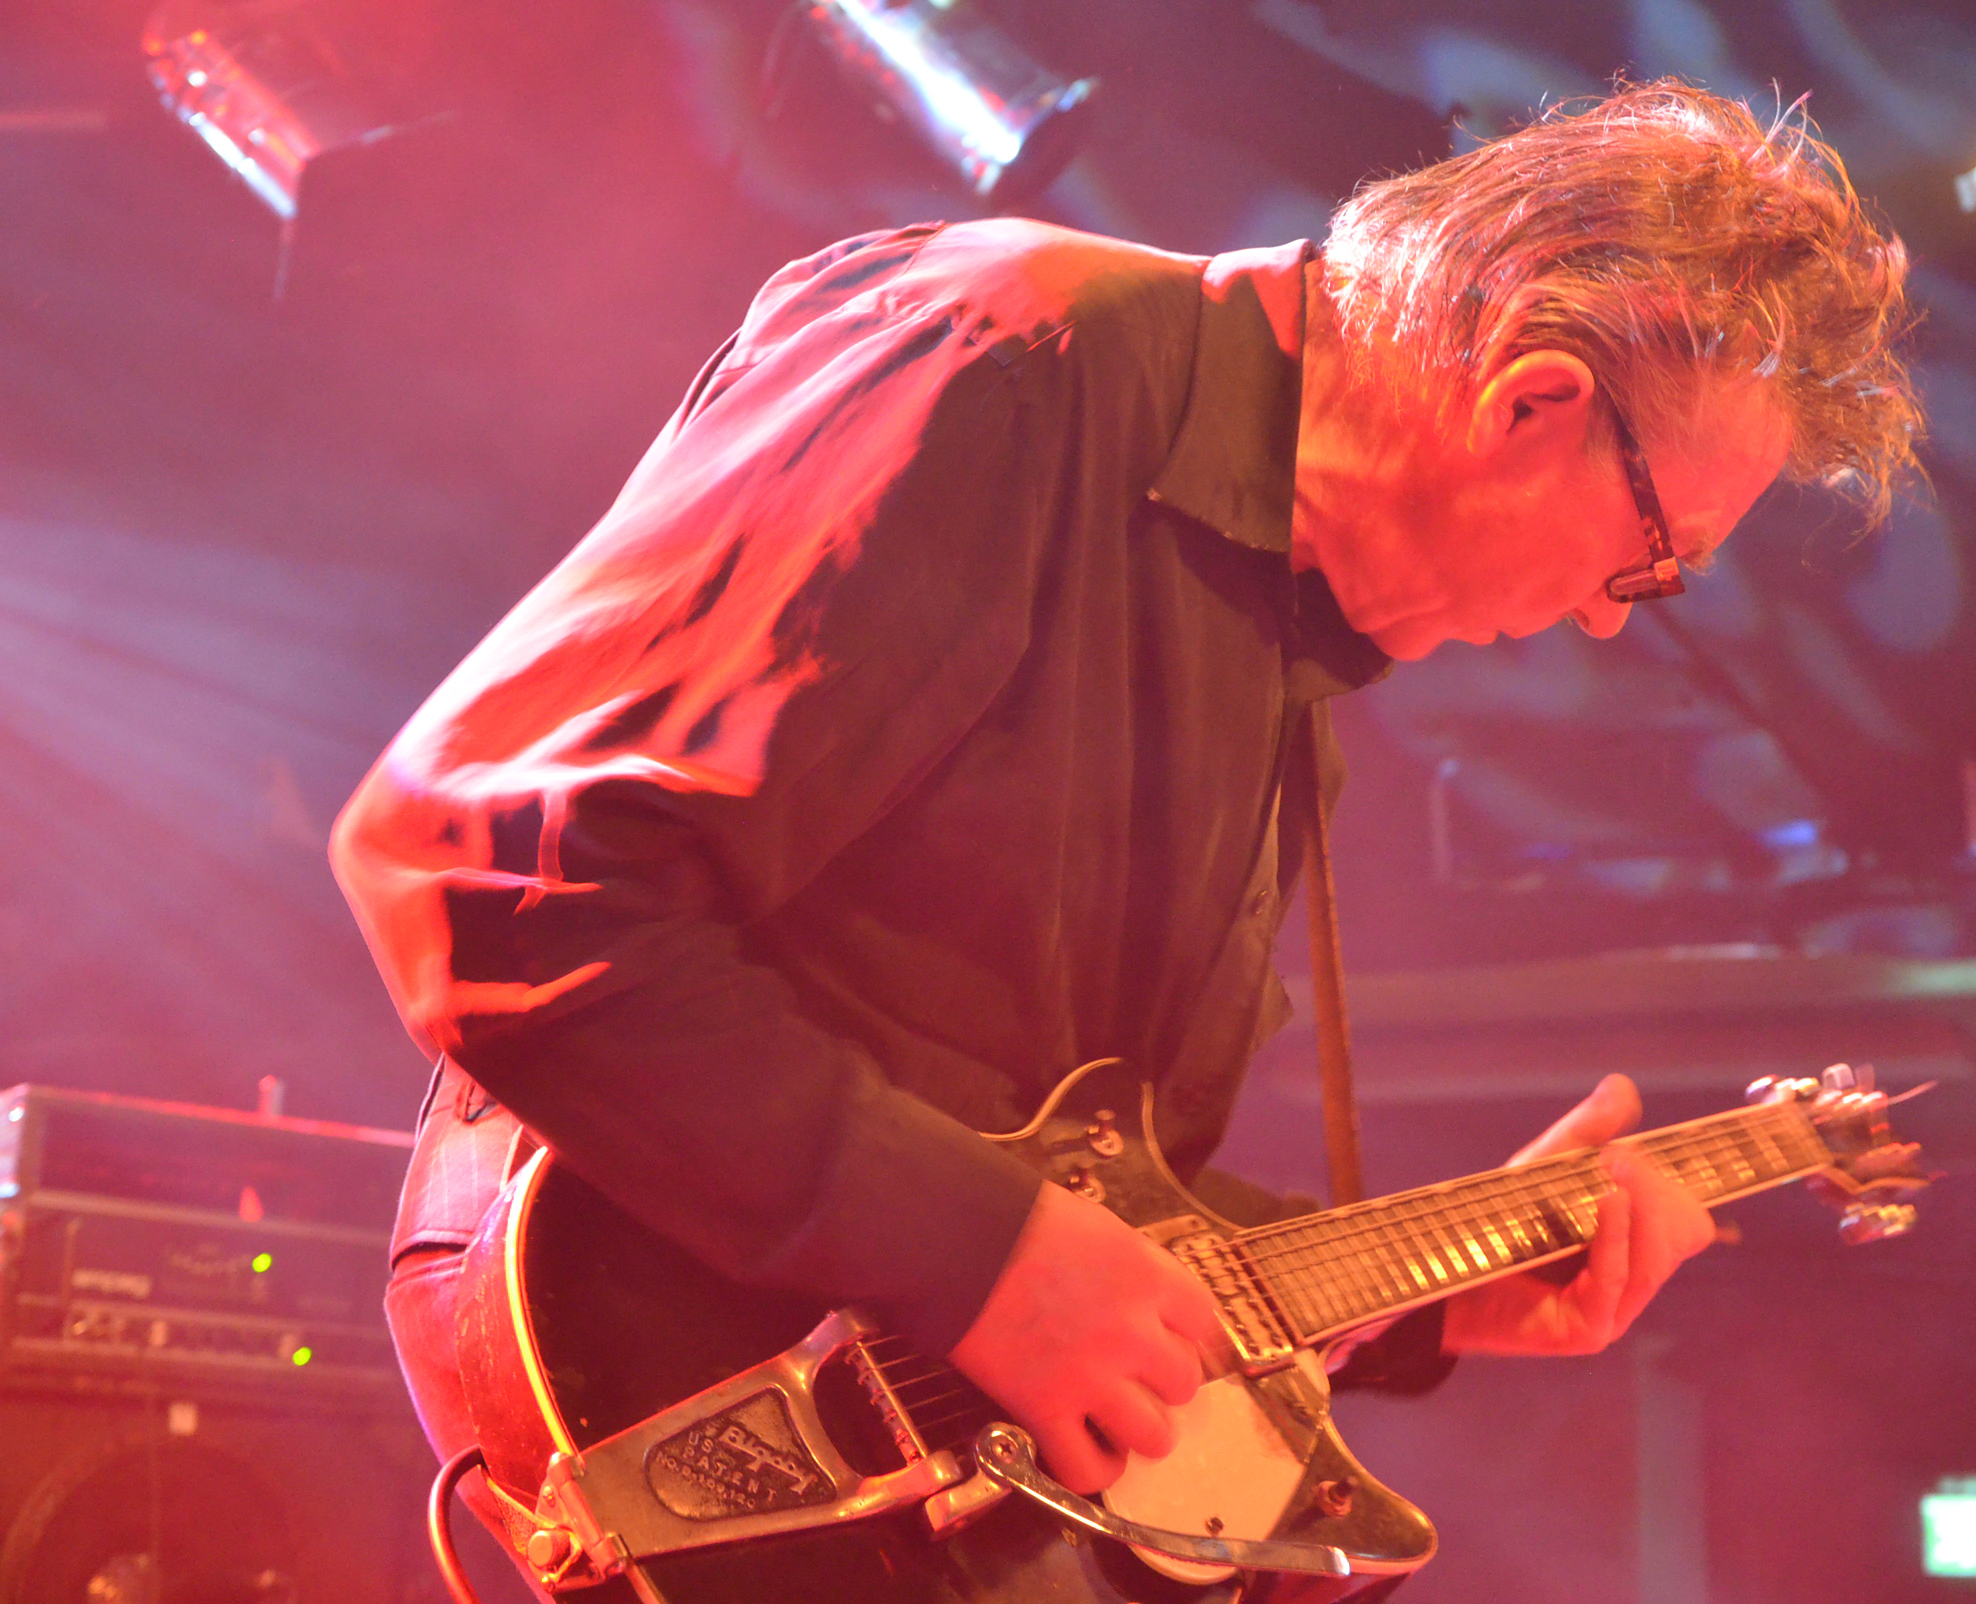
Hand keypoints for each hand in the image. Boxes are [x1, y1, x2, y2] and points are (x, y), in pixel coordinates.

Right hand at [947, 1181, 1225, 1492]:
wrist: (957, 1238)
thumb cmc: (1018, 1221)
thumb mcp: (1098, 1227)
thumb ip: (1133, 1268)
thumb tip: (1147, 1298)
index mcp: (1146, 1278)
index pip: (1204, 1323)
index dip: (1187, 1335)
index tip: (1175, 1342)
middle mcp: (1130, 1332)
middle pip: (1184, 1384)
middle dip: (1162, 1382)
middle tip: (1138, 1375)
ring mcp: (1090, 1376)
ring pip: (1154, 1437)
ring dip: (1140, 1430)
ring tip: (1120, 1420)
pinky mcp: (1044, 1409)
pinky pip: (1088, 1468)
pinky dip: (1094, 1469)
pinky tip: (1088, 1452)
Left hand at [1441, 1073, 1714, 1356]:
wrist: (1442, 1272)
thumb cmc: (1497, 1223)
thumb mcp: (1545, 1169)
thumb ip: (1585, 1131)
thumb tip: (1623, 1086)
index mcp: (1631, 1251)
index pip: (1687, 1223)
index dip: (1675, 1186)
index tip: (1640, 1152)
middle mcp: (1630, 1284)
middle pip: (1681, 1235)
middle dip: (1659, 1190)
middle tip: (1622, 1157)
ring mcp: (1613, 1311)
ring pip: (1656, 1257)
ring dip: (1643, 1205)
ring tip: (1617, 1164)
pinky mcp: (1589, 1330)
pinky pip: (1617, 1277)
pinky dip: (1615, 1234)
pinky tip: (1608, 1198)